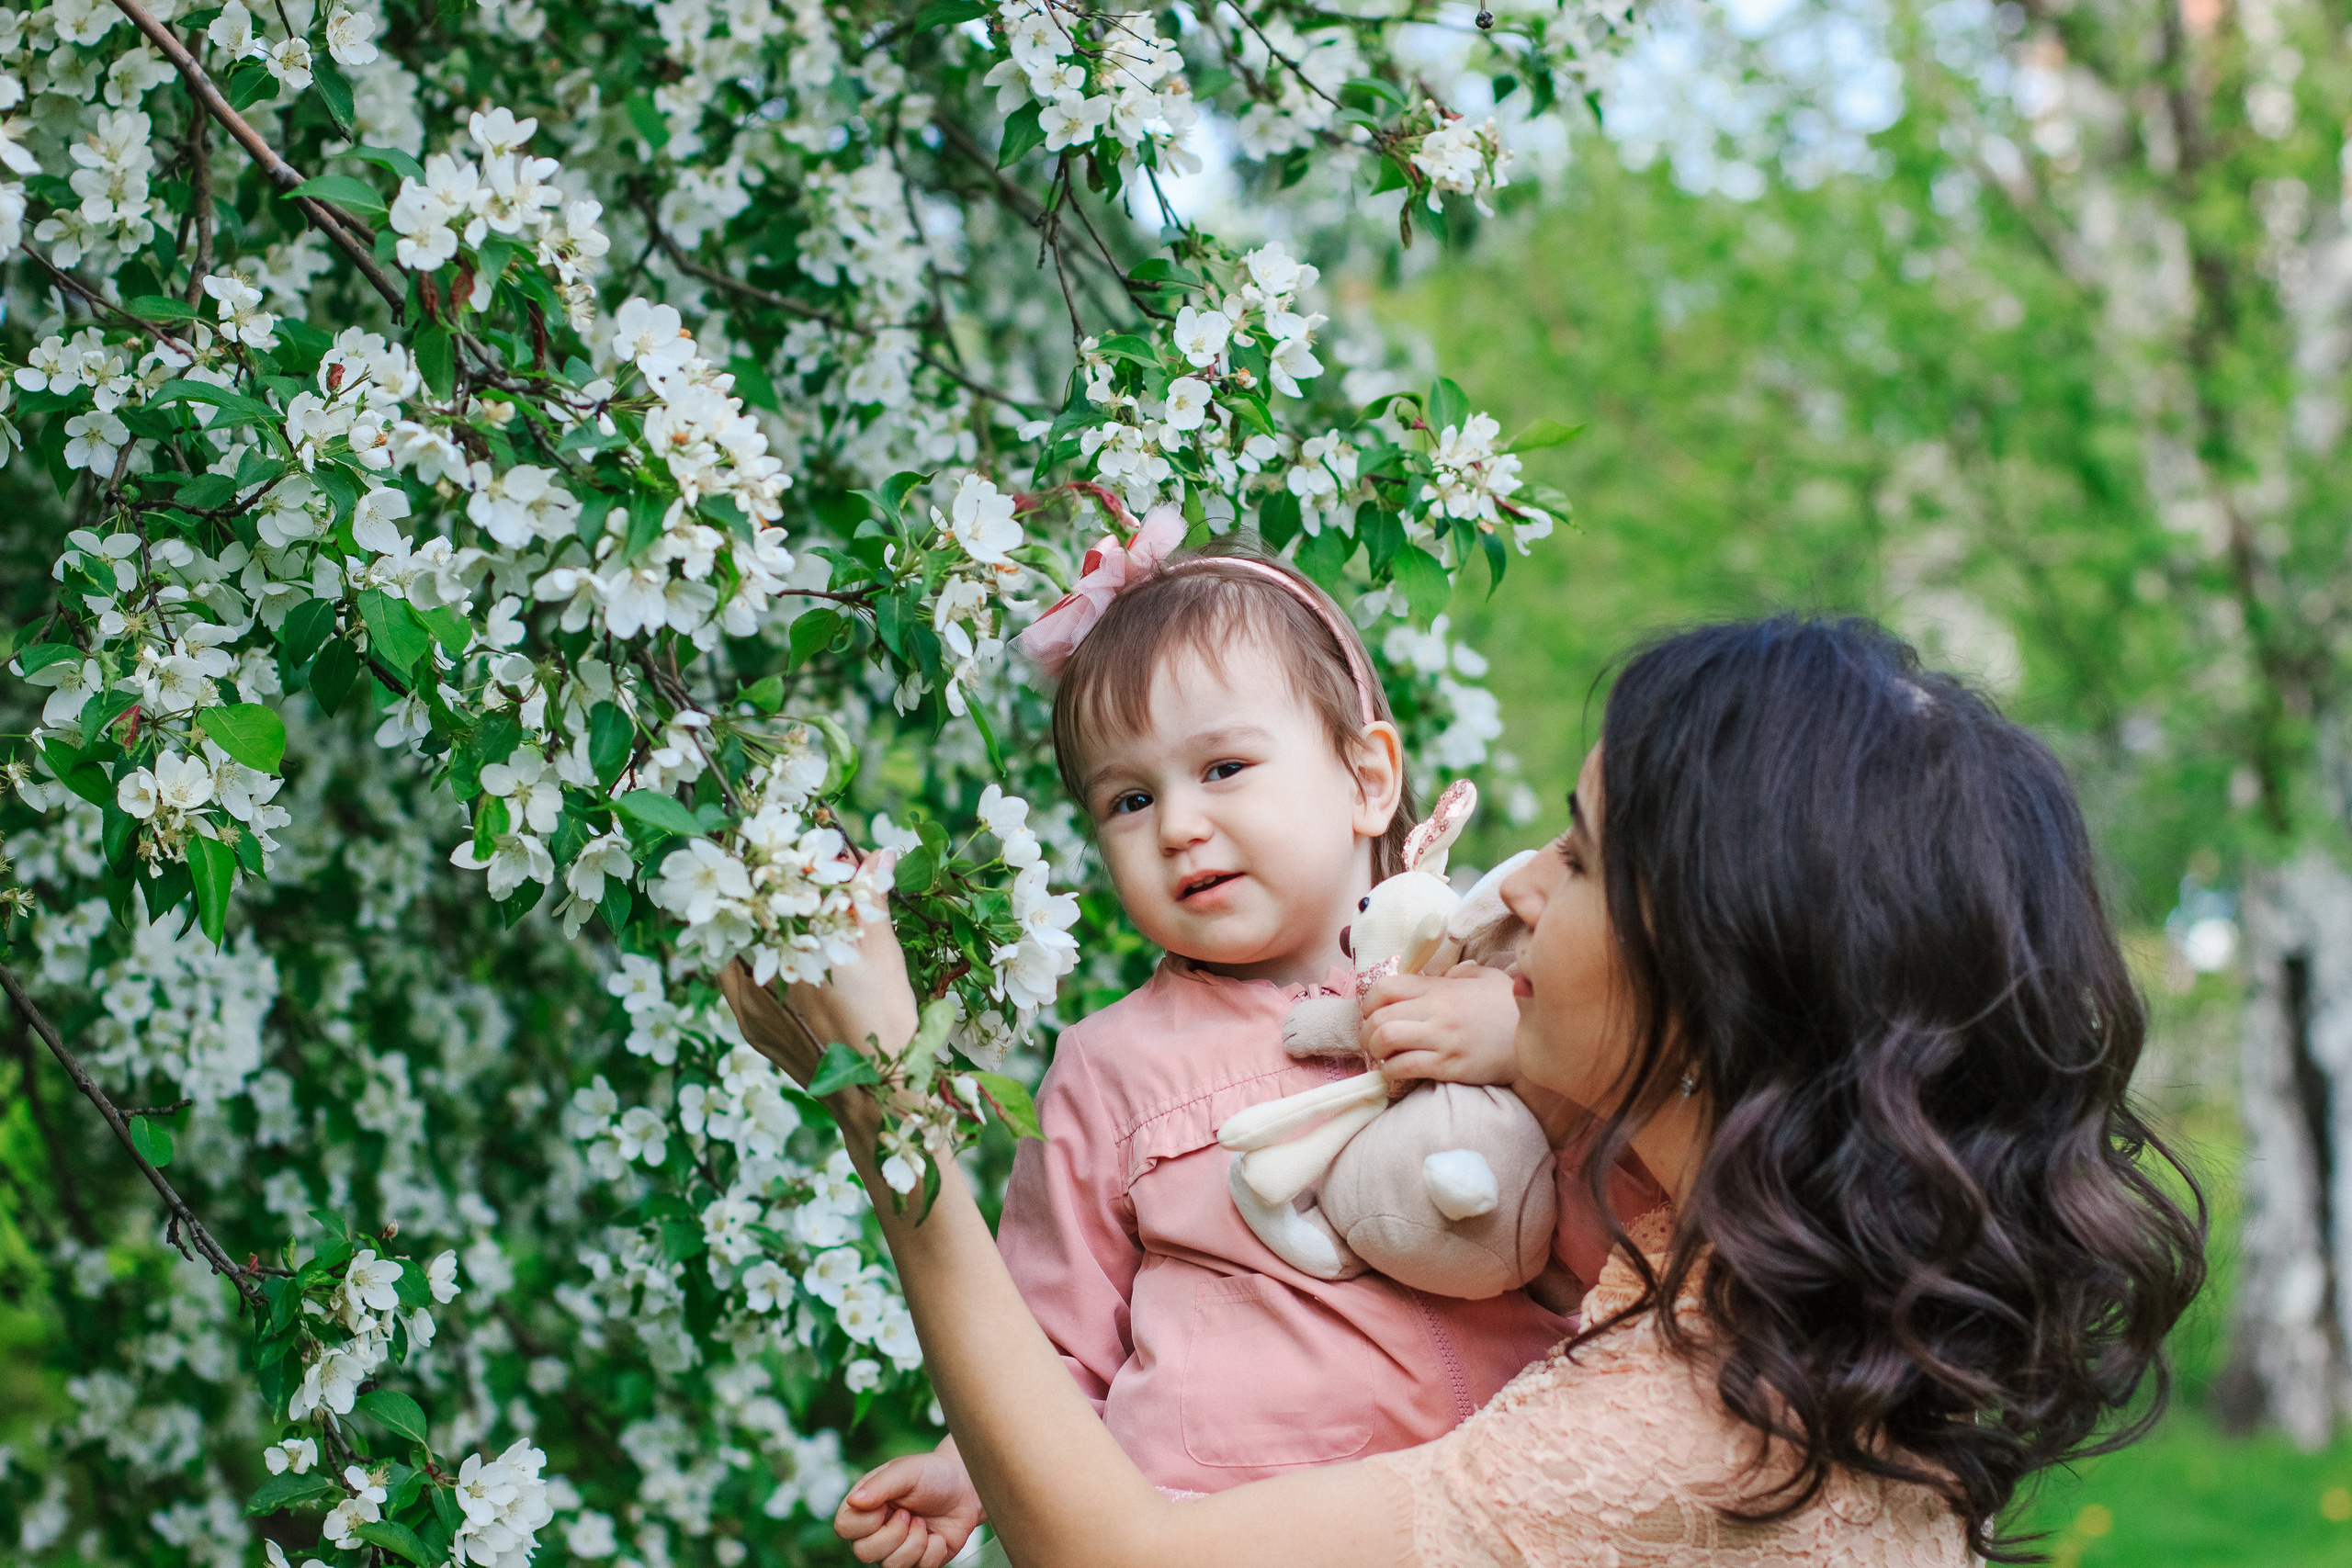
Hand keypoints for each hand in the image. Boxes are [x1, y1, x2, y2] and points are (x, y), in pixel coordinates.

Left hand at [718, 865, 917, 1091]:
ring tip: (769, 915)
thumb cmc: (886, 1021)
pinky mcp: (749, 1026)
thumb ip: (871, 899)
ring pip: (733, 950)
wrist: (875, 1093)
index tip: (785, 856)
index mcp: (796, 952)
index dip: (774, 867)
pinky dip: (744, 960)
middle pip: (745, 920)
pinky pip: (732, 979)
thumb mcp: (884, 954)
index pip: (770, 893)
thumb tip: (879, 855)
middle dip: (761, 898)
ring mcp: (749, 1005)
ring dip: (749, 929)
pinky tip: (764, 955)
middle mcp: (762, 976)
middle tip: (775, 880)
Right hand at [835, 1443, 986, 1567]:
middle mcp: (875, 1532)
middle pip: (863, 1553)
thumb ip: (880, 1485)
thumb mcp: (907, 1471)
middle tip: (909, 1514)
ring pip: (891, 1565)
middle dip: (893, 1534)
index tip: (888, 1505)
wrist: (965, 1489)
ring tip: (923, 1523)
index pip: (844, 1527)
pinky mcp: (917, 1562)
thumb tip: (853, 1500)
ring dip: (915, 1542)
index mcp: (865, 1507)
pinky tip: (936, 1536)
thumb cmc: (932, 1475)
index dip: (866, 1521)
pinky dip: (932, 1552)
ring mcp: (895, 1549)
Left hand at [1359, 963, 1519, 1085]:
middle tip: (1371, 1043)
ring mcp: (1443, 1038)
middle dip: (1366, 1033)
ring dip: (1376, 1052)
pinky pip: (1406, 1067)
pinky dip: (1391, 1072)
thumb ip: (1459, 973)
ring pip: (1386, 1040)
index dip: (1368, 1002)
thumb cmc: (1509, 1008)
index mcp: (1440, 987)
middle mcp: (1437, 1010)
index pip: (1385, 987)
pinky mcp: (1451, 1065)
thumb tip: (1444, 974)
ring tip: (1383, 1058)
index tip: (1370, 1015)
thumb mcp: (1485, 978)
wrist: (1536, 1038)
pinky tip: (1396, 1074)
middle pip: (1379, 1017)